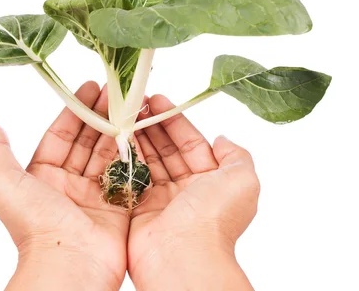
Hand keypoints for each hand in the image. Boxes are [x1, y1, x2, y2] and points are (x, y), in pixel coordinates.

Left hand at [0, 81, 126, 290]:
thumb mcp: (5, 184)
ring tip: (133, 104)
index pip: (61, 135)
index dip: (74, 110)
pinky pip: (128, 173)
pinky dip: (135, 152)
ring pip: (109, 153)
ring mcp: (95, 194)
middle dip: (101, 114)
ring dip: (120, 128)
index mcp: (43, 177)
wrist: (70, 263)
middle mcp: (69, 184)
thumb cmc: (34, 226)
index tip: (89, 88)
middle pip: (88, 141)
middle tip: (116, 91)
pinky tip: (142, 130)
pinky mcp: (119, 206)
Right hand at [129, 95, 259, 289]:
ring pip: (147, 161)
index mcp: (211, 182)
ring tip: (123, 116)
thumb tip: (222, 139)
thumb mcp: (242, 179)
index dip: (176, 121)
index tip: (159, 101)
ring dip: (137, 138)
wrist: (182, 256)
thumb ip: (236, 155)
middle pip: (167, 150)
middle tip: (136, 105)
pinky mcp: (138, 210)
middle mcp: (187, 190)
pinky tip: (115, 138)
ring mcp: (161, 200)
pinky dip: (123, 158)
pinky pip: (130, 178)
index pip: (191, 143)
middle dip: (153, 126)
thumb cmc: (213, 218)